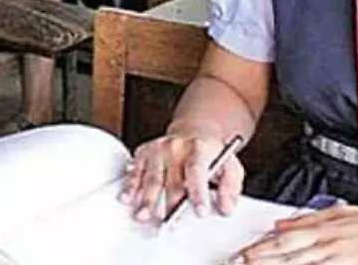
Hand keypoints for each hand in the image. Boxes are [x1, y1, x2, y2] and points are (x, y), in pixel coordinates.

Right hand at [119, 131, 244, 223]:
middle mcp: (176, 147)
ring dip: (146, 199)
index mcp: (199, 148)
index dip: (198, 192)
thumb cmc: (210, 155)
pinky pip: (134, 172)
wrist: (193, 133)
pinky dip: (130, 187)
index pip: (197, 171)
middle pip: (172, 180)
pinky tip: (127, 198)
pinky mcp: (143, 153)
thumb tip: (226, 208)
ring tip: (144, 215)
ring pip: (150, 178)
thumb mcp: (230, 166)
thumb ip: (230, 188)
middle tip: (169, 224)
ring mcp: (157, 150)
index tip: (200, 211)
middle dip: (170, 204)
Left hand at [235, 206, 357, 264]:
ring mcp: (344, 255)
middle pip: (289, 251)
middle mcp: (331, 240)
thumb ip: (310, 218)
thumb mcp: (344, 214)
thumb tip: (280, 223)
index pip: (285, 238)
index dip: (261, 247)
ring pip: (304, 262)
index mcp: (326, 227)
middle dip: (261, 258)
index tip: (241, 254)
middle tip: (239, 262)